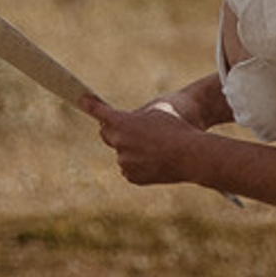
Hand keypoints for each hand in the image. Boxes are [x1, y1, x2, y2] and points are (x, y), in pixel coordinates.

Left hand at [84, 92, 208, 191]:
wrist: (193, 155)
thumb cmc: (178, 126)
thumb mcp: (156, 110)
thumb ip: (135, 116)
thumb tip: (123, 124)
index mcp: (122, 123)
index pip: (99, 112)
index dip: (90, 105)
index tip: (83, 99)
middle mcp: (119, 143)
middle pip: (106, 134)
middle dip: (113, 128)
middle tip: (124, 124)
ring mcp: (125, 162)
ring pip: (120, 152)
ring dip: (129, 147)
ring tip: (153, 144)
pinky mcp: (133, 177)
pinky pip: (129, 167)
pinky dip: (137, 163)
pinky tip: (154, 158)